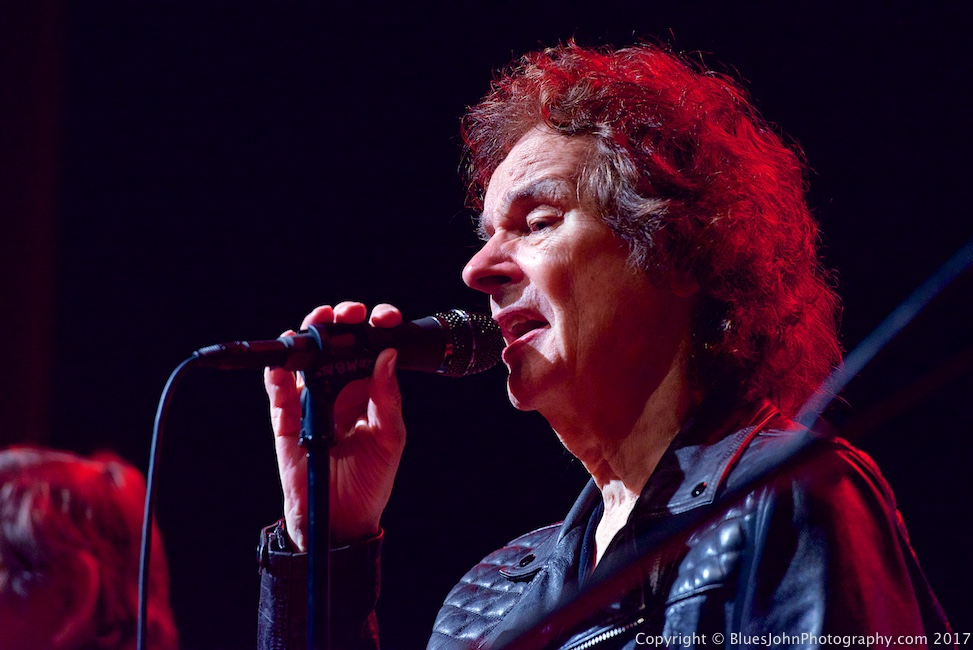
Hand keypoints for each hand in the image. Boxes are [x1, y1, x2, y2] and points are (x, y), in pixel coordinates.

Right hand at [263, 301, 406, 550]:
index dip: (375, 326)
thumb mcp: (390, 439)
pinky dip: (277, 373)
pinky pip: (278, 391)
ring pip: (304, 358)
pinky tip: (284, 363)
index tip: (383, 318)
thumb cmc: (371, 481)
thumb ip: (388, 398)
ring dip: (308, 335)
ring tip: (317, 324)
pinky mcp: (287, 419)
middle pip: (335, 343)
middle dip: (341, 320)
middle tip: (348, 314)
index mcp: (369, 390)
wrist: (341, 521)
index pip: (371, 347)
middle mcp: (339, 389)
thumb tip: (387, 356)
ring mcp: (311, 402)